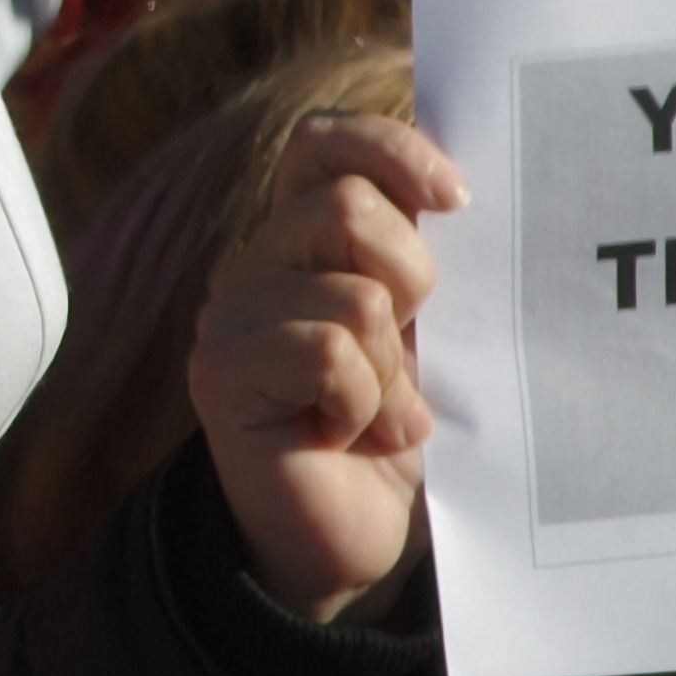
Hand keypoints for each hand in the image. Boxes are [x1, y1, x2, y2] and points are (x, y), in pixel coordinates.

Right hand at [188, 110, 461, 622]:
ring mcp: (228, 314)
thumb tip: (454, 194)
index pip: (321, 142)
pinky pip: (327, 355)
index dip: (388, 149)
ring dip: (393, 370)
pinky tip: (351, 433)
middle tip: (408, 349)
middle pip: (347, 207)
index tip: (455, 201)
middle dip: (412, 283)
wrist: (352, 533)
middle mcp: (257, 260)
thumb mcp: (423, 331)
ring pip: (352, 295)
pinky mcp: (220, 372)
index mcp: (304, 236)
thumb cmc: (396, 426)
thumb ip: (420, 261)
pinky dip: (366, 404)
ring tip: (380, 411)